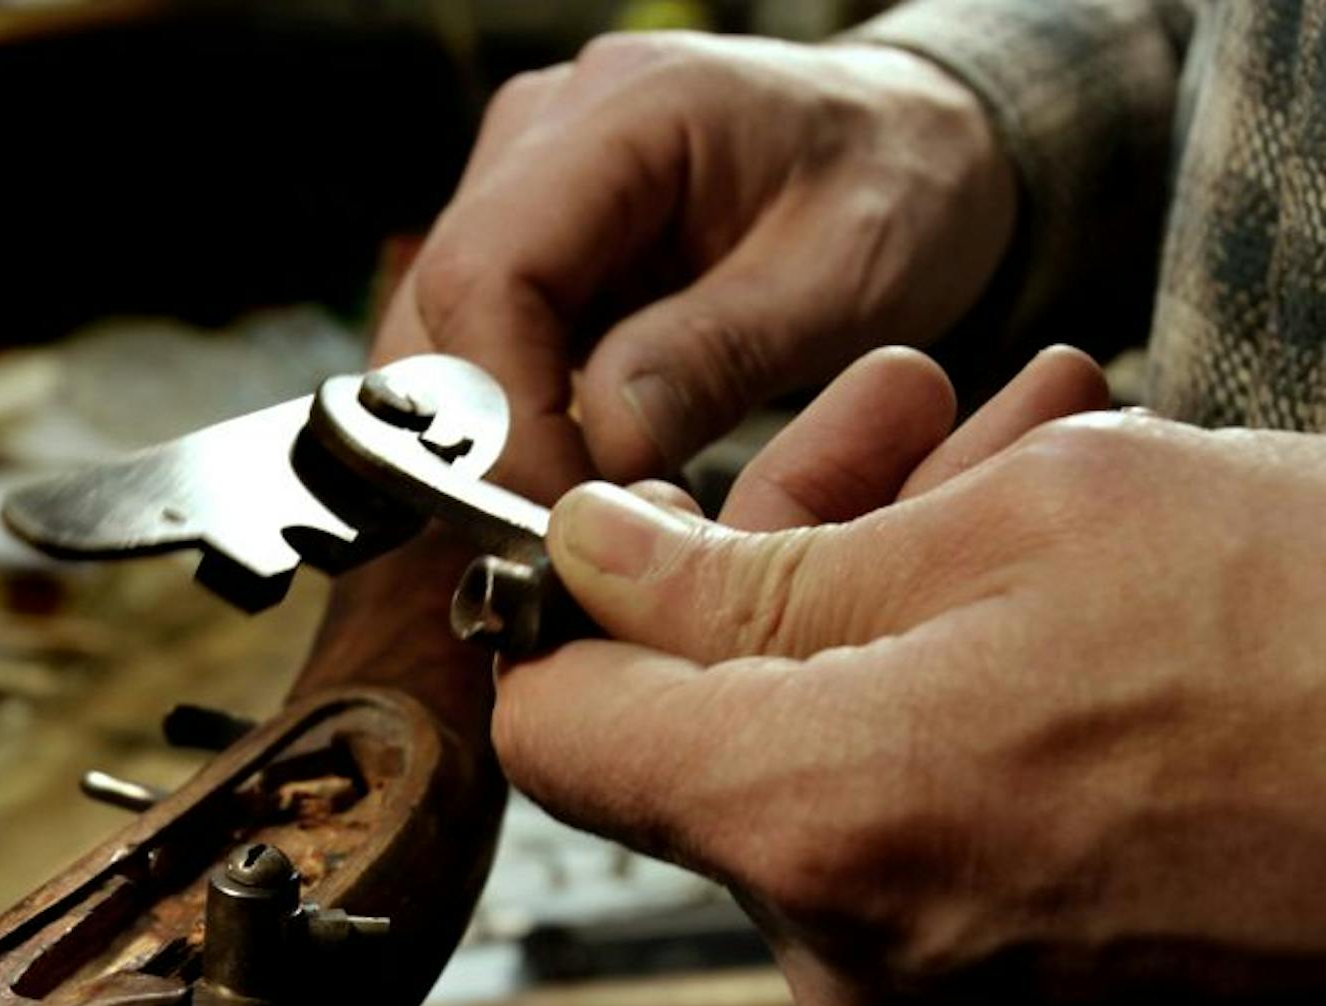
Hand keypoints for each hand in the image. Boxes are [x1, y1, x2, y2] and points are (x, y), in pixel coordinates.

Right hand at [380, 33, 1015, 497]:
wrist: (917, 142)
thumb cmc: (903, 187)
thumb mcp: (848, 275)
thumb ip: (717, 354)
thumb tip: (602, 452)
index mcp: (627, 111)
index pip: (490, 271)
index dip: (501, 412)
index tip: (558, 516)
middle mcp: (542, 136)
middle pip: (439, 313)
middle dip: (480, 444)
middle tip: (561, 546)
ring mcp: (519, 188)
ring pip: (437, 344)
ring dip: (484, 447)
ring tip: (571, 524)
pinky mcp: (525, 247)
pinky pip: (474, 356)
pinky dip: (506, 433)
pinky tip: (569, 484)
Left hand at [493, 347, 1325, 1005]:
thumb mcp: (1029, 524)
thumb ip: (761, 562)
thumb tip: (599, 559)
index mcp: (813, 820)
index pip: (559, 730)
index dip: (571, 610)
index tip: (626, 524)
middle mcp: (845, 941)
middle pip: (695, 732)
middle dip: (779, 554)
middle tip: (898, 424)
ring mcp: (928, 988)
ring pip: (810, 762)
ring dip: (883, 599)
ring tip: (1015, 458)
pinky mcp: (1002, 997)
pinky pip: (900, 824)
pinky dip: (938, 700)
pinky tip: (1046, 578)